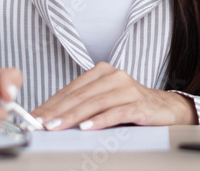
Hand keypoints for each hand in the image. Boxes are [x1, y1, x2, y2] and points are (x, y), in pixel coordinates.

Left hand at [30, 62, 196, 130]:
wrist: (165, 108)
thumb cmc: (130, 104)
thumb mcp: (103, 100)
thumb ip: (81, 105)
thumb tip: (50, 118)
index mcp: (103, 72)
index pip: (71, 89)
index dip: (51, 104)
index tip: (34, 117)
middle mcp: (115, 76)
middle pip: (81, 95)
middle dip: (57, 111)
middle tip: (41, 124)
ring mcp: (129, 89)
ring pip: (95, 103)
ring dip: (73, 116)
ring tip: (57, 127)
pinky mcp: (140, 104)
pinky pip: (116, 112)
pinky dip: (100, 121)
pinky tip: (87, 128)